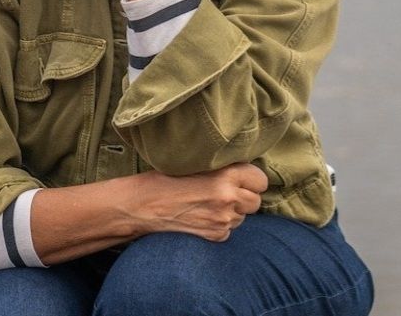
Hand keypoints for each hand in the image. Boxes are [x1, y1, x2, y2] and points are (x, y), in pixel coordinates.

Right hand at [127, 162, 266, 241]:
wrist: (140, 207)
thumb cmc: (162, 179)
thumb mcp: (194, 163)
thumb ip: (221, 168)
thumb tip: (241, 171)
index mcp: (225, 175)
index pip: (260, 180)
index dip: (250, 179)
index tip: (239, 178)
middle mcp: (228, 199)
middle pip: (256, 201)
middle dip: (244, 197)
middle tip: (225, 192)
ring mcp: (223, 221)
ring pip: (243, 217)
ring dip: (232, 212)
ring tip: (209, 204)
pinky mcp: (215, 237)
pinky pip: (229, 231)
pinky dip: (220, 226)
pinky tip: (201, 217)